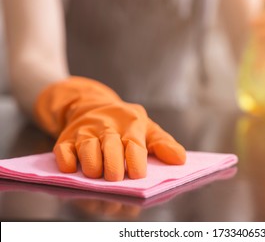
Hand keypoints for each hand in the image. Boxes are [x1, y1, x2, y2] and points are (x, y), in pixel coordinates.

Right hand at [34, 77, 185, 180]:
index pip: (135, 145)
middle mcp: (107, 127)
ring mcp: (85, 132)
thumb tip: (180, 160)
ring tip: (98, 176)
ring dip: (92, 166)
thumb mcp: (147, 128)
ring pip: (87, 150)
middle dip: (113, 166)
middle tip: (116, 179)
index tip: (139, 176)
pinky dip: (67, 162)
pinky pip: (63, 151)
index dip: (136, 161)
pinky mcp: (66, 138)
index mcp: (131, 124)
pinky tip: (72, 170)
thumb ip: (163, 144)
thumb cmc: (125, 123)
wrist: (92, 105)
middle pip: (110, 148)